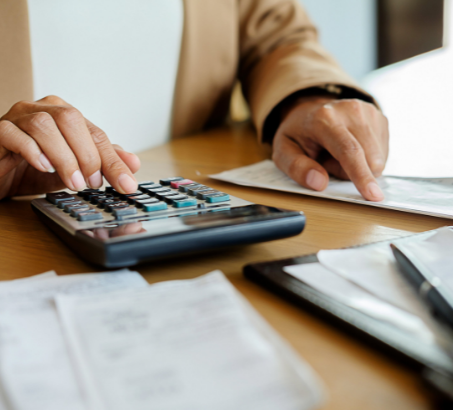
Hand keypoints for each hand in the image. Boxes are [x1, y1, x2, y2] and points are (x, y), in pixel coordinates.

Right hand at [0, 95, 139, 198]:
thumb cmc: (35, 168)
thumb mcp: (75, 169)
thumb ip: (102, 162)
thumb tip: (134, 163)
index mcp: (65, 115)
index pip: (96, 133)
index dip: (113, 160)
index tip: (126, 184)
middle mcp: (42, 110)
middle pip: (72, 121)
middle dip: (88, 156)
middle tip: (93, 183)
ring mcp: (18, 117)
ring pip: (44, 125)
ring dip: (64, 157)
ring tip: (73, 183)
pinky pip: (14, 134)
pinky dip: (33, 151)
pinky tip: (43, 168)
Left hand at [272, 95, 388, 200]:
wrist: (309, 112)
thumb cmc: (297, 134)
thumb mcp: (283, 151)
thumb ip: (296, 167)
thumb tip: (319, 183)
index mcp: (325, 118)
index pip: (349, 151)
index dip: (361, 175)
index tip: (372, 195)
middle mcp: (351, 111)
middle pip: (367, 160)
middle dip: (348, 173)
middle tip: (326, 161)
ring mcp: (369, 112)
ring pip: (377, 160)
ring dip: (358, 166)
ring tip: (336, 154)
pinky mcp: (380, 118)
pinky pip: (382, 155)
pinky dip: (366, 159)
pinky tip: (350, 149)